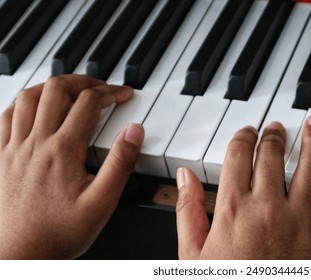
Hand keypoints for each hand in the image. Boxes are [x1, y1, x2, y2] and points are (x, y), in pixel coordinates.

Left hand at [0, 75, 143, 258]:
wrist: (20, 253)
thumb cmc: (60, 232)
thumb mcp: (102, 202)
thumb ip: (121, 163)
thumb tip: (133, 132)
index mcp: (63, 150)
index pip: (89, 103)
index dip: (110, 92)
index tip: (123, 94)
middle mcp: (36, 142)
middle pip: (57, 89)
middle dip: (83, 80)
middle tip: (100, 85)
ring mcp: (14, 148)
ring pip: (29, 97)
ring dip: (52, 85)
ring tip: (69, 88)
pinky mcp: (1, 157)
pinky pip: (6, 116)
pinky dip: (22, 102)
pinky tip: (32, 106)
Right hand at [176, 116, 310, 258]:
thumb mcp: (193, 252)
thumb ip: (187, 210)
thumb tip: (184, 177)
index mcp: (233, 208)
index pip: (238, 155)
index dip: (243, 136)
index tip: (247, 132)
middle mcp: (266, 207)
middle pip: (272, 154)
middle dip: (273, 134)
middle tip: (276, 127)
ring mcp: (297, 220)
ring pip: (309, 168)